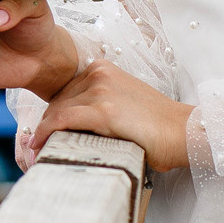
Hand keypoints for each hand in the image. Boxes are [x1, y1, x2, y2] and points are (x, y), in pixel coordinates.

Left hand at [27, 59, 193, 172]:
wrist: (184, 132)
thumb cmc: (156, 126)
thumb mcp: (122, 103)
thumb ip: (96, 105)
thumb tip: (67, 126)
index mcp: (102, 69)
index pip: (64, 93)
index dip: (51, 116)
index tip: (43, 135)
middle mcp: (98, 73)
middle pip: (57, 102)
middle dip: (47, 127)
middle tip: (40, 148)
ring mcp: (101, 90)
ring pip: (57, 112)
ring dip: (45, 134)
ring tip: (40, 153)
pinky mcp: (103, 110)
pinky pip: (62, 121)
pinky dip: (46, 134)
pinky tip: (39, 147)